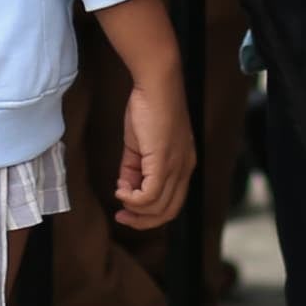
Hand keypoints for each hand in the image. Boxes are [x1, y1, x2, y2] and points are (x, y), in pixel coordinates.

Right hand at [110, 51, 198, 231]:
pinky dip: (133, 199)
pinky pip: (150, 195)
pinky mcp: (163, 162)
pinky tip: (121, 190)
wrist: (156, 85)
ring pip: (158, 207)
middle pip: (168, 212)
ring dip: (135, 209)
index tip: (128, 210)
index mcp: (183, 165)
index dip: (150, 214)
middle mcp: (184, 169)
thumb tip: (125, 188)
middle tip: (122, 217)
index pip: (172, 203)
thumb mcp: (141, 145)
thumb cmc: (149, 108)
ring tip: (120, 196)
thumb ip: (135, 169)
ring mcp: (176, 167)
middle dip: (143, 220)